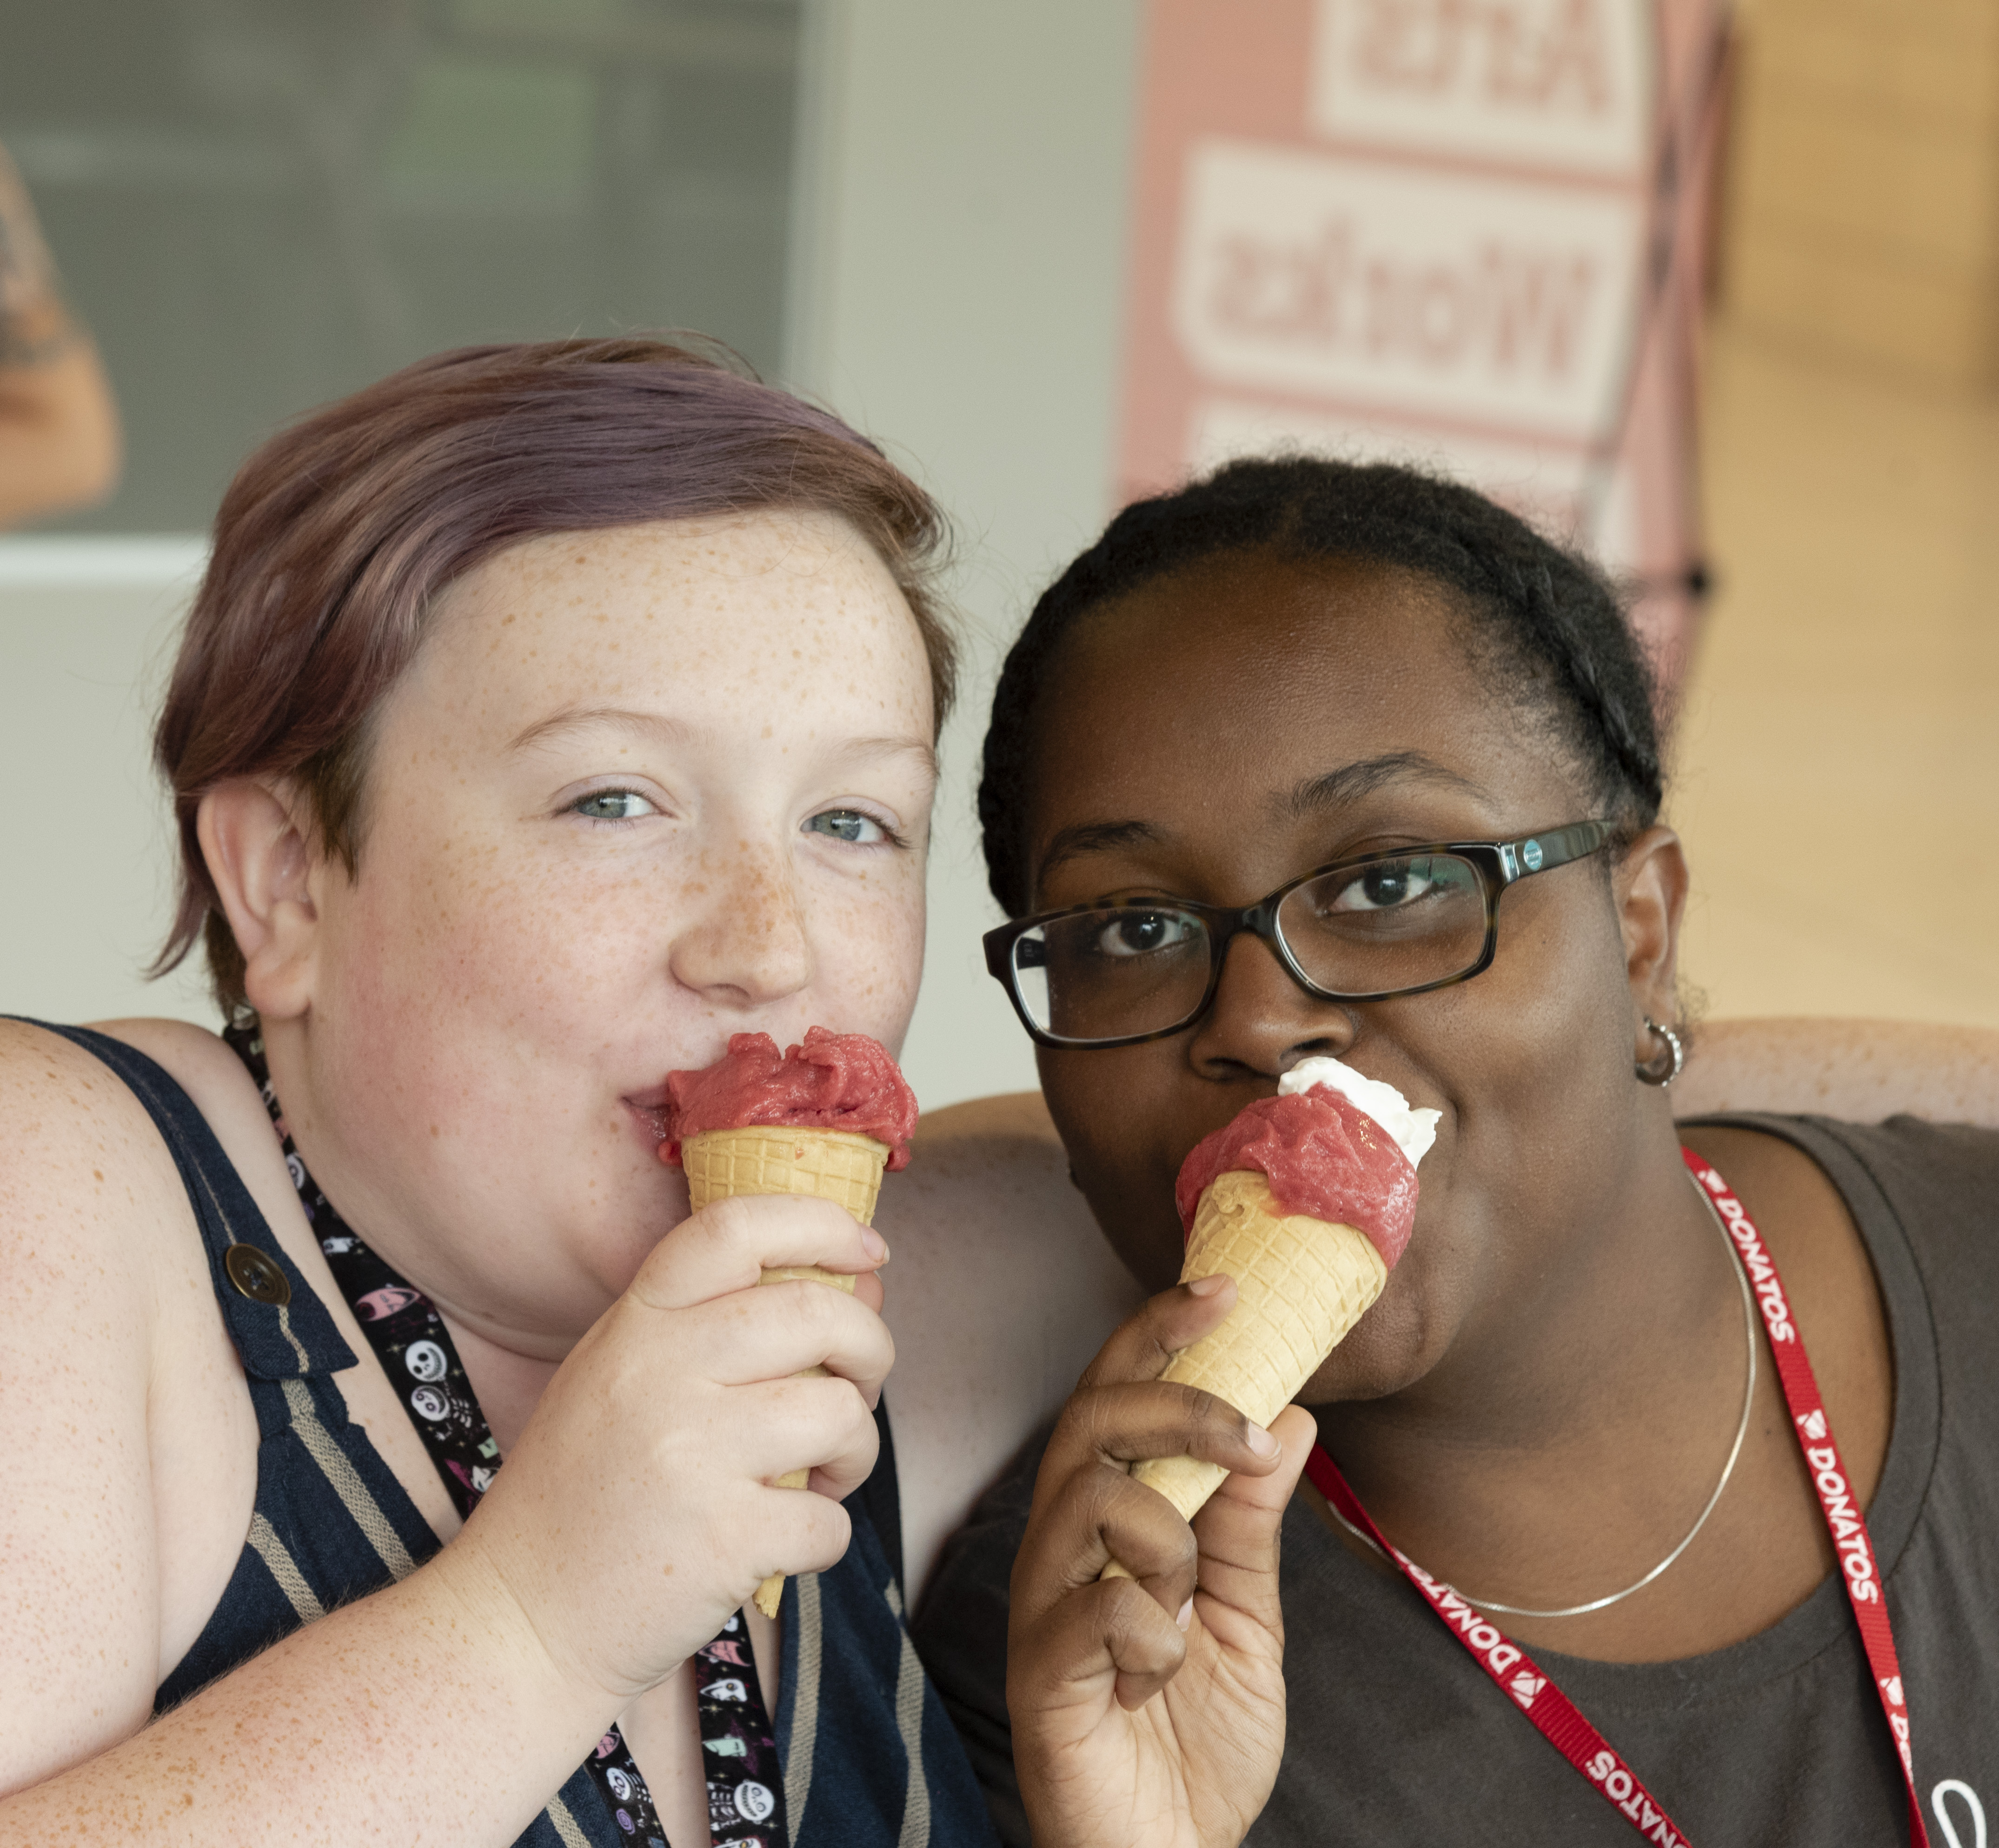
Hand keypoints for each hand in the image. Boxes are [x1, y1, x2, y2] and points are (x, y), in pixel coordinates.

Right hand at [440, 1192, 892, 1704]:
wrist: (519, 1624)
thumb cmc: (587, 1497)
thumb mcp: (622, 1379)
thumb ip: (719, 1326)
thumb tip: (862, 1281)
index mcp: (634, 1323)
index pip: (736, 1227)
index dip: (819, 1223)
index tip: (866, 1251)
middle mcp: (658, 1373)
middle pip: (815, 1312)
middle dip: (869, 1346)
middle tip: (859, 1385)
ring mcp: (689, 1455)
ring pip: (839, 1411)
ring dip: (856, 1448)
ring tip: (822, 1475)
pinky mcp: (721, 1539)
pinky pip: (829, 1518)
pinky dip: (827, 1534)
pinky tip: (785, 1543)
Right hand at [1008, 1279, 1314, 1847]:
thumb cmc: (1197, 1737)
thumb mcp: (1246, 1618)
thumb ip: (1251, 1523)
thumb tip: (1291, 1418)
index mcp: (1105, 1517)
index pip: (1114, 1394)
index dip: (1158, 1333)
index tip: (1226, 1289)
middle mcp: (1060, 1544)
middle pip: (1091, 1421)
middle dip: (1177, 1406)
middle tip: (1248, 1434)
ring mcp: (1041, 1604)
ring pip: (1095, 1501)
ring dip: (1172, 1542)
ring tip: (1189, 1611)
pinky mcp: (1040, 1672)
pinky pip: (1101, 1607)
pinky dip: (1156, 1635)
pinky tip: (1158, 1676)